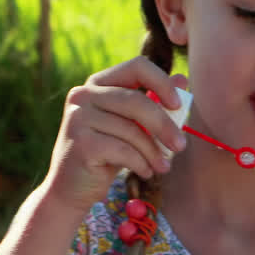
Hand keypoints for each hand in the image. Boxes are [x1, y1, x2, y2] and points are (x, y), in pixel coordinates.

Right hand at [43, 56, 188, 213]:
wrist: (71, 187)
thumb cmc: (106, 154)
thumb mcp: (132, 126)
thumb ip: (153, 103)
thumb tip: (182, 79)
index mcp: (97, 84)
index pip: (137, 67)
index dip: (162, 82)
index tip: (178, 105)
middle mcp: (83, 95)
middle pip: (136, 101)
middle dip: (164, 125)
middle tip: (181, 146)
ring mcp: (78, 118)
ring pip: (131, 130)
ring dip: (154, 152)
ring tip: (162, 167)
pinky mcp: (81, 143)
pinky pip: (123, 150)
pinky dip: (141, 163)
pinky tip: (144, 172)